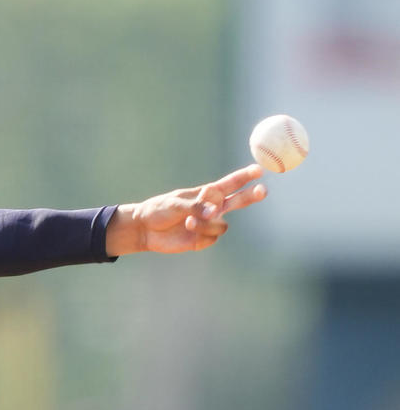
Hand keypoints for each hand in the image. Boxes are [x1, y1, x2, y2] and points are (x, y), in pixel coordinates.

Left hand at [106, 164, 266, 255]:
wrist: (146, 230)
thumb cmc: (159, 210)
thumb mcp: (175, 204)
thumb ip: (195, 206)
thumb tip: (214, 212)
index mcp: (208, 193)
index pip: (231, 183)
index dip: (245, 177)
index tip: (258, 170)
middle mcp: (213, 208)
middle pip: (239, 201)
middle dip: (251, 195)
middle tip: (262, 190)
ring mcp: (209, 224)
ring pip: (222, 224)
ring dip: (206, 223)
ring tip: (188, 221)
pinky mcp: (203, 239)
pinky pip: (212, 237)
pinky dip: (200, 233)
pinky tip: (187, 230)